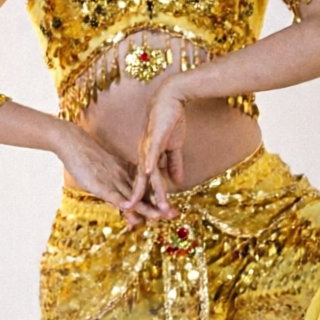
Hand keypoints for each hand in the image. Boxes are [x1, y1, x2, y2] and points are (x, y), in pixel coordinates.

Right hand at [48, 121, 168, 225]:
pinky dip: (120, 199)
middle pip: (143, 195)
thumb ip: (115, 189)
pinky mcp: (99, 182)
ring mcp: (112, 179)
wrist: (72, 142)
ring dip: (145, 206)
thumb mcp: (103, 176)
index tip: (171, 212)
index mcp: (125, 176)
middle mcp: (123, 178)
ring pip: (131, 195)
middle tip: (174, 215)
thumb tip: (126, 204)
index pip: (144, 192)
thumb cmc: (86, 159)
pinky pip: (112, 192)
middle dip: (158, 207)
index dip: (157, 202)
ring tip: (159, 215)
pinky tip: (129, 205)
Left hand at [138, 83, 187, 209]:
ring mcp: (146, 147)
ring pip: (147, 174)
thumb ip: (174, 165)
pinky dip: (149, 164)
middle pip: (144, 184)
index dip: (149, 200)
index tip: (153, 216)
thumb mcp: (174, 148)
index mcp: (148, 158)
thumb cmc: (171, 121)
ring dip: (151, 191)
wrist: (170, 99)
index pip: (147, 184)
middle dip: (148, 203)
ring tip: (155, 207)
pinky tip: (149, 175)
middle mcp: (143, 155)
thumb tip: (177, 181)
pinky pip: (149, 153)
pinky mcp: (153, 137)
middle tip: (151, 220)